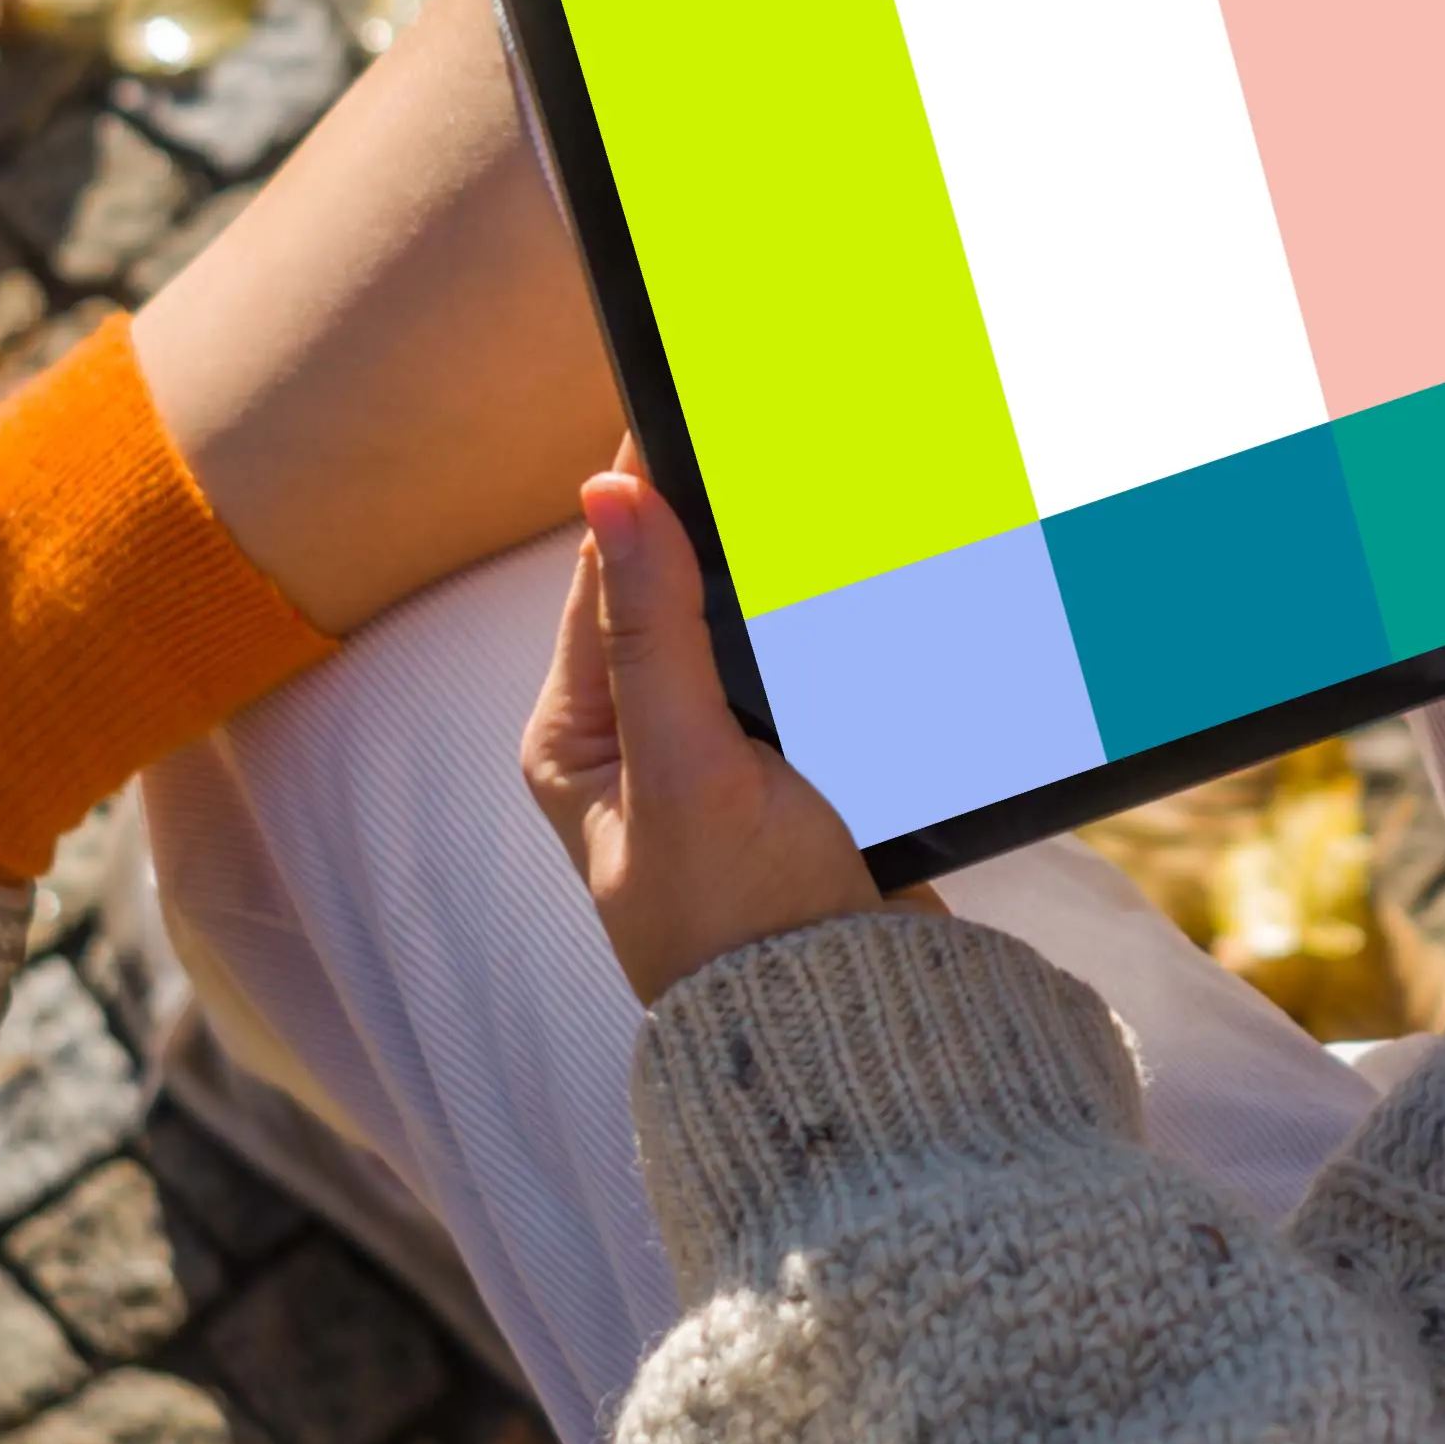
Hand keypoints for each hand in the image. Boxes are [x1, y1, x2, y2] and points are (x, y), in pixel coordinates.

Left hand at [524, 444, 887, 1002]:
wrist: (853, 1037)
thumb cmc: (743, 929)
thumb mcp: (690, 769)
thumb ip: (653, 631)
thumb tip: (608, 493)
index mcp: (578, 737)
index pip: (606, 573)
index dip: (647, 490)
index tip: (688, 406)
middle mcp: (636, 742)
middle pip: (674, 591)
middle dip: (719, 528)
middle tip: (770, 434)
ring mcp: (716, 758)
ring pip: (744, 626)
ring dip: (783, 577)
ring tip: (822, 493)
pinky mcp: (792, 774)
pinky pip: (803, 670)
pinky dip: (829, 628)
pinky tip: (865, 584)